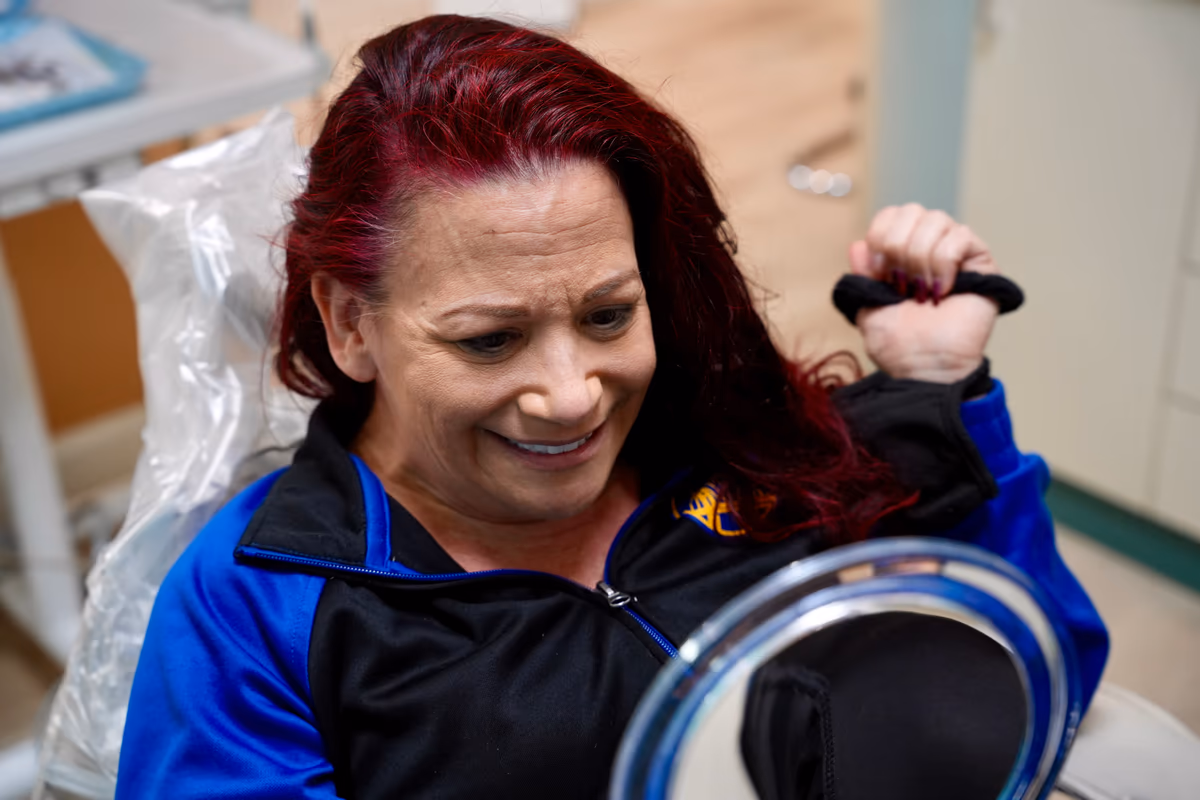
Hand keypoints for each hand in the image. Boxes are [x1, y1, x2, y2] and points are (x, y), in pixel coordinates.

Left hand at [848, 204, 999, 383]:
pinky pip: (959, 236)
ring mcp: (957, 253)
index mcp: (902, 254)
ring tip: (922, 292)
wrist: (924, 367)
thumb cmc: (898, 345)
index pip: (891, 214)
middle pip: (912, 210)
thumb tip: (858, 244)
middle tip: (901, 284)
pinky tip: (942, 292)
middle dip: (898, 246)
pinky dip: (943, 264)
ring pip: (936, 220)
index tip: (879, 271)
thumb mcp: (868, 306)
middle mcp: (930, 247)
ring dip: (920, 259)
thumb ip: (862, 274)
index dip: (880, 236)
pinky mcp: (981, 262)